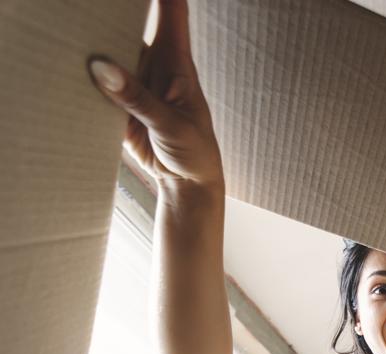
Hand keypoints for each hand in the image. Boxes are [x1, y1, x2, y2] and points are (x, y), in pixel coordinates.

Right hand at [88, 0, 223, 191]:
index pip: (172, 15)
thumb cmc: (194, 150)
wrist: (186, 182)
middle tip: (88, 10)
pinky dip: (84, 80)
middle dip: (112, 17)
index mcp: (177, 63)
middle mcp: (154, 66)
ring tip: (72, 36)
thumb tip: (102, 67)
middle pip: (130, 27)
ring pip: (108, 54)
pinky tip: (69, 69)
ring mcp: (134, 83)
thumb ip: (138, 98)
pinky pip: (97, 85)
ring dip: (93, 48)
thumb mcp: (171, 125)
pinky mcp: (118, 103)